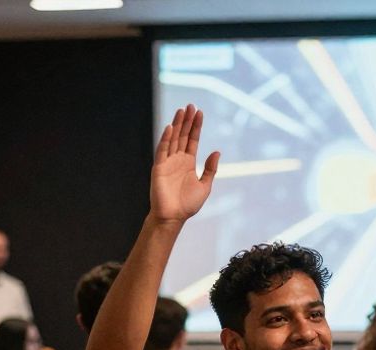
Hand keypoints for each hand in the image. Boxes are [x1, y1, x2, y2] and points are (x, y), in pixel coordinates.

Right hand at [151, 104, 220, 222]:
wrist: (173, 217)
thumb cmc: (188, 204)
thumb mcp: (205, 186)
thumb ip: (210, 169)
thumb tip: (217, 152)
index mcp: (188, 163)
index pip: (192, 140)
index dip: (196, 126)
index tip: (199, 112)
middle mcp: (177, 159)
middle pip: (183, 135)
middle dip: (187, 121)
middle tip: (190, 105)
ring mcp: (167, 162)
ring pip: (173, 139)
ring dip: (177, 124)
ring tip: (182, 110)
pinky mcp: (159, 167)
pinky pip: (162, 150)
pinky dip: (166, 139)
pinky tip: (171, 127)